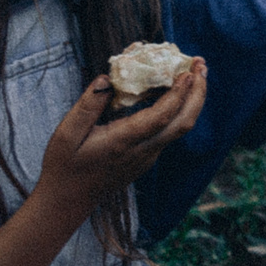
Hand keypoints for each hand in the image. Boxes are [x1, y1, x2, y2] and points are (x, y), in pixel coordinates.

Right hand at [37, 60, 207, 215]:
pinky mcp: (147, 158)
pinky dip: (178, 109)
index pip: (161, 117)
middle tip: (201, 65)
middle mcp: (143, 151)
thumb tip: (106, 79)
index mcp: (123, 142)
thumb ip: (88, 106)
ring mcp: (148, 157)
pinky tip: (172, 91)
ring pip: (180, 128)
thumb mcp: (66, 133)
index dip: (178, 94)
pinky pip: (169, 131)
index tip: (187, 72)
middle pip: (183, 123)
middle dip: (197, 93)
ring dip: (191, 100)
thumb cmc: (64, 165)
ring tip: (194, 73)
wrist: (69, 200)